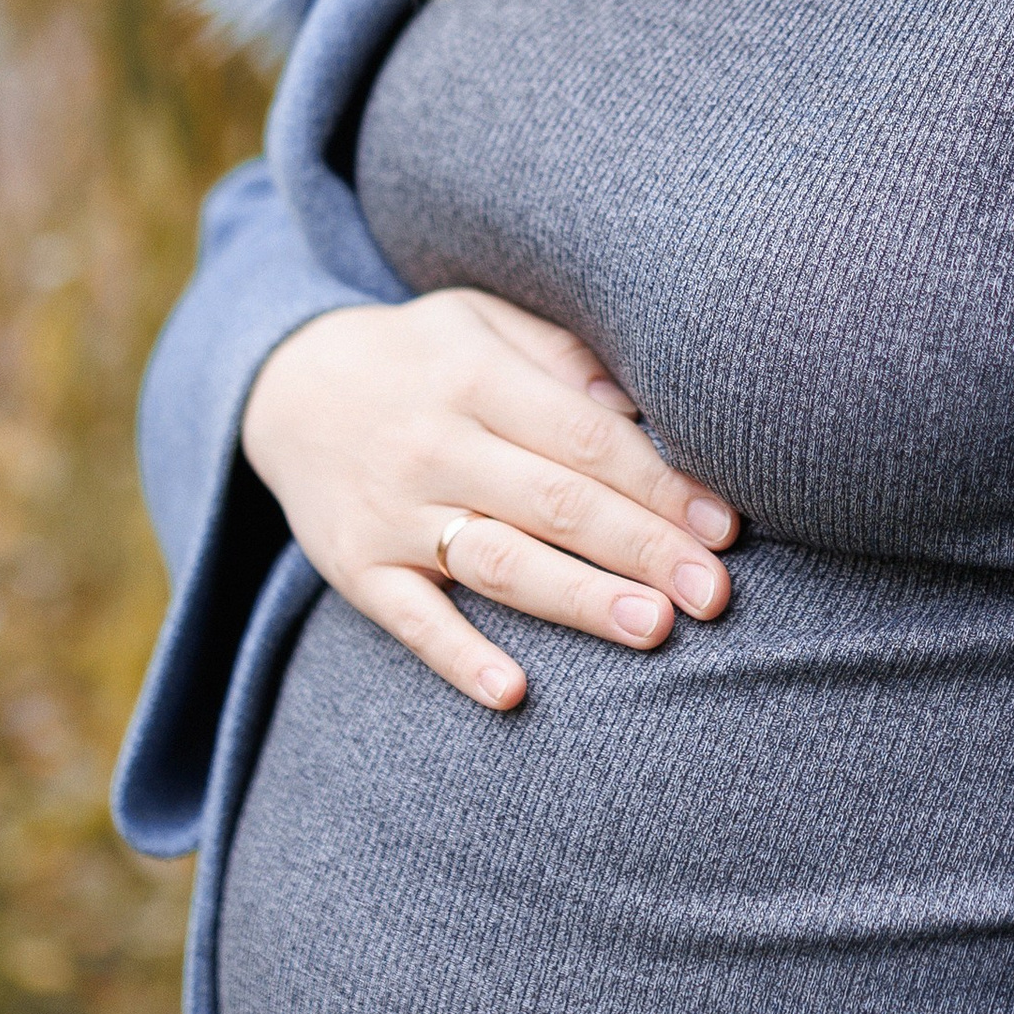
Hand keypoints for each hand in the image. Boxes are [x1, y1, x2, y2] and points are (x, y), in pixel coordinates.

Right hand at [240, 291, 734, 711]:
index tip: (725, 524)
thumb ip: (563, 357)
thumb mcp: (482, 322)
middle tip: (715, 591)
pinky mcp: (356, 568)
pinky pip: (410, 620)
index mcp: (476, 378)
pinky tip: (512, 691)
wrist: (287, 389)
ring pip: (497, 564)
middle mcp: (434, 446)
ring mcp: (392, 514)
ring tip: (653, 627)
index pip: (584, 437)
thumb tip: (639, 409)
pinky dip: (458, 657)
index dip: (660, 482)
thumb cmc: (422, 358)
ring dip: (578, 599)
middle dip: (643, 549)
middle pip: (555, 503)